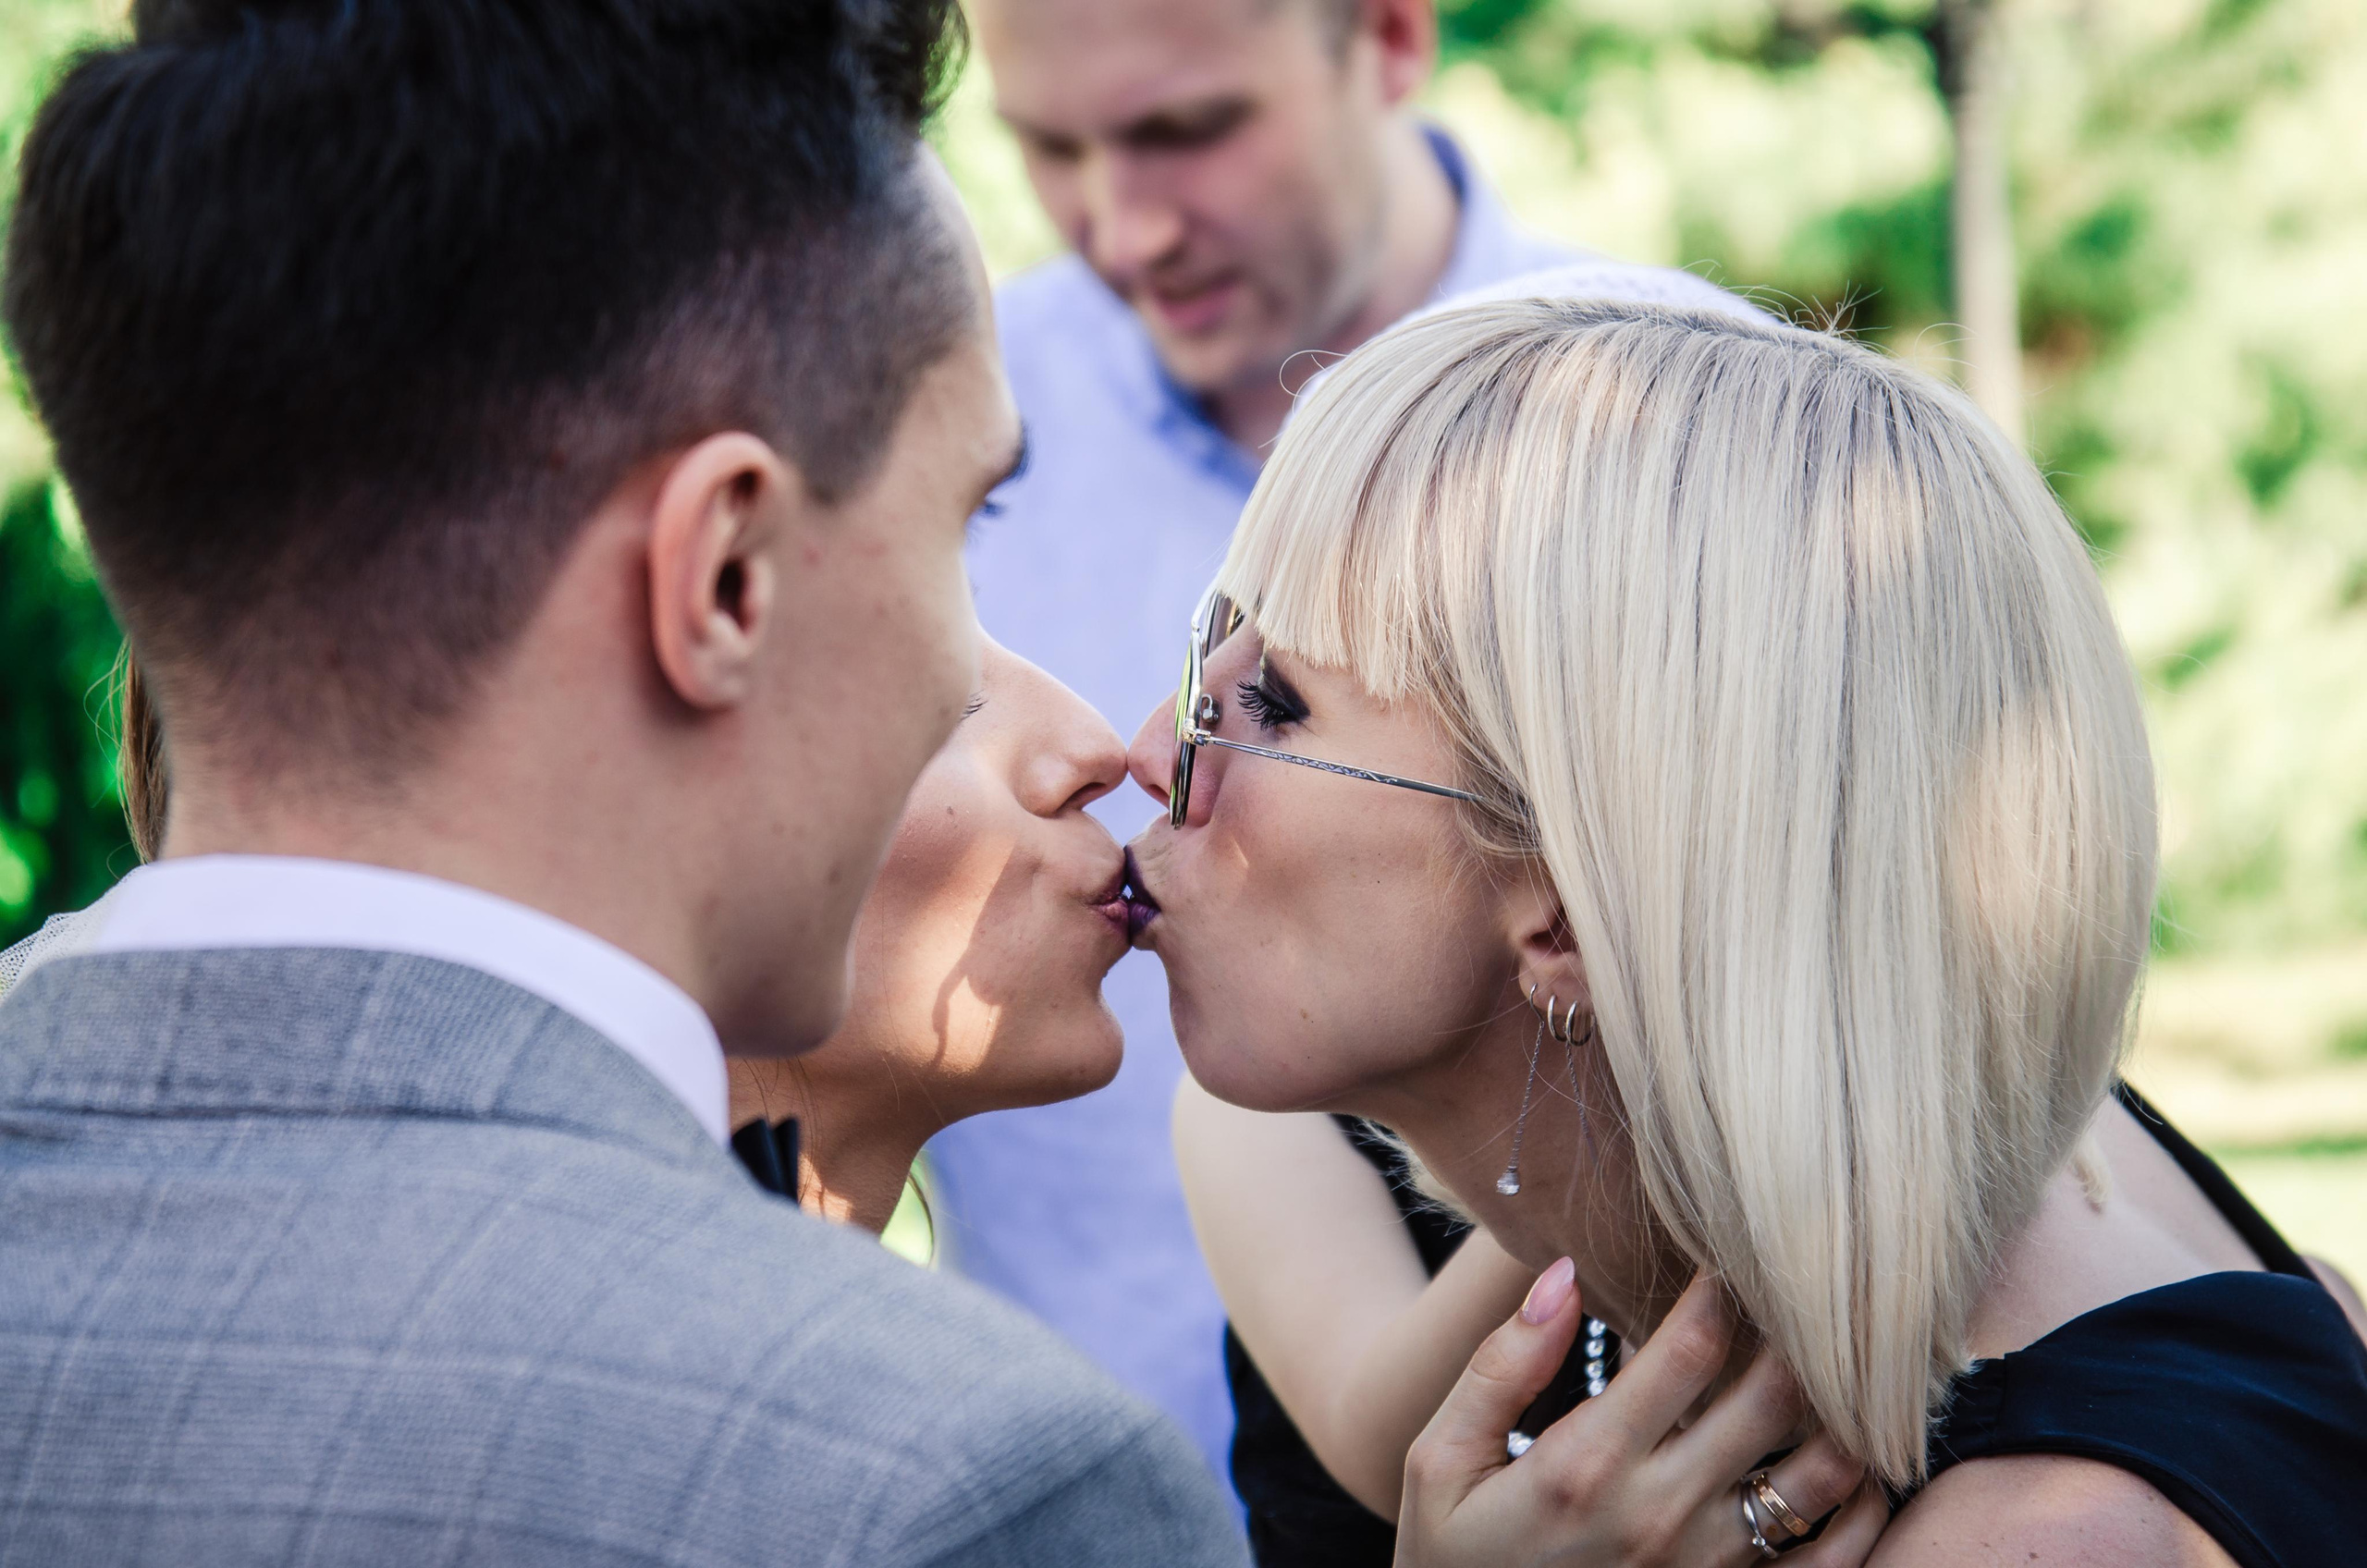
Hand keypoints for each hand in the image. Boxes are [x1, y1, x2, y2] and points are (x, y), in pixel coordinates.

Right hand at [1394, 1261, 1889, 1566]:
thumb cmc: (1454, 1558)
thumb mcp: (1439, 1462)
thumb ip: (1500, 1365)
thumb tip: (1562, 1272)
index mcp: (1584, 1467)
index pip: (1690, 1347)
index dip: (1722, 1282)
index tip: (1730, 1244)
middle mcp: (1662, 1516)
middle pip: (1776, 1396)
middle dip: (1796, 1326)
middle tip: (1795, 1287)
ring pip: (1826, 1472)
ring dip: (1840, 1407)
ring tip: (1829, 1363)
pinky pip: (1843, 1553)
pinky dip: (1866, 1499)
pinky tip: (1848, 1457)